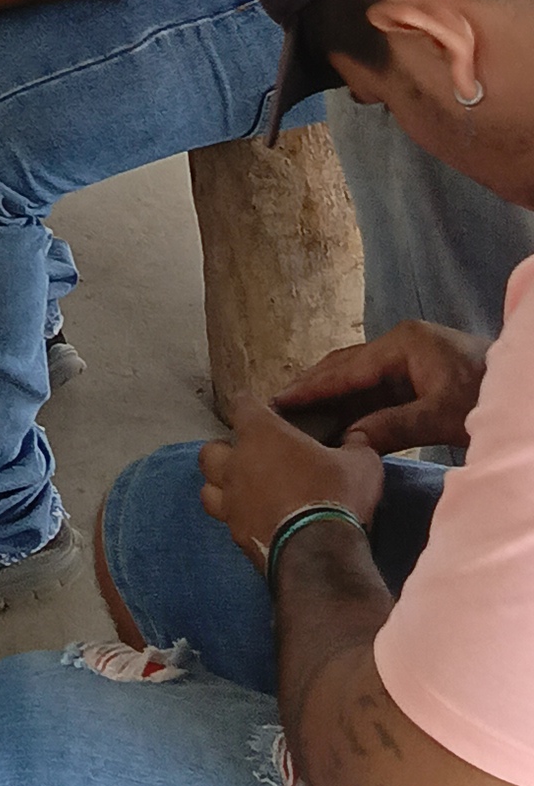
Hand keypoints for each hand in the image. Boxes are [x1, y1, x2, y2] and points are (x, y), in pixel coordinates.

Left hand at [199, 395, 384, 567]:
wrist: (320, 554)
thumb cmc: (336, 496)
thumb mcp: (361, 464)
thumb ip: (355, 447)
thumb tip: (357, 440)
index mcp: (262, 435)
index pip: (241, 405)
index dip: (248, 405)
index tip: (257, 409)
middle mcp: (237, 465)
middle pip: (210, 451)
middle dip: (224, 450)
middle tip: (247, 457)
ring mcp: (231, 503)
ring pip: (208, 488)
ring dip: (220, 487)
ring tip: (241, 490)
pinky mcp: (235, 535)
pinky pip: (226, 521)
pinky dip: (236, 518)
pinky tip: (254, 520)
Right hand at [275, 320, 487, 453]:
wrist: (523, 393)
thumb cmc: (486, 398)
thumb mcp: (441, 415)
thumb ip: (394, 427)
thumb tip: (350, 441)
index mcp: (403, 344)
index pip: (346, 368)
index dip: (312, 387)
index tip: (280, 400)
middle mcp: (400, 344)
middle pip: (345, 366)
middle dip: (313, 386)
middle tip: (277, 408)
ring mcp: (408, 359)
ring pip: (358, 378)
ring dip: (331, 397)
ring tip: (297, 415)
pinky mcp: (417, 376)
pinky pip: (375, 389)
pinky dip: (354, 404)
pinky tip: (335, 420)